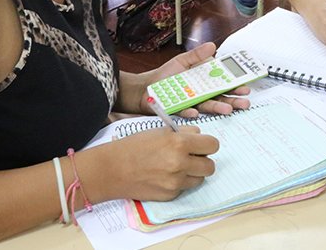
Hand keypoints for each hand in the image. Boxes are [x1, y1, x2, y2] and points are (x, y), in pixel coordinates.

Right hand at [102, 126, 218, 200]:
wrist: (112, 169)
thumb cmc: (133, 146)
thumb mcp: (159, 131)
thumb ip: (183, 133)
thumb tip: (199, 136)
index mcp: (179, 143)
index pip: (212, 145)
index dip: (207, 144)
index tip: (201, 145)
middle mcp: (181, 164)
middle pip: (210, 166)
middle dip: (202, 160)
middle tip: (191, 157)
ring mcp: (176, 182)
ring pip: (200, 179)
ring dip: (193, 173)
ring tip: (176, 166)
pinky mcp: (170, 195)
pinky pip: (185, 188)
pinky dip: (179, 183)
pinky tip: (164, 176)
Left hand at [145, 42, 250, 117]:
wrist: (145, 87)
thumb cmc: (164, 76)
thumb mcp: (182, 61)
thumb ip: (197, 55)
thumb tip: (212, 45)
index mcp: (203, 82)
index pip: (222, 85)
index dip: (234, 86)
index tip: (245, 87)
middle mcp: (200, 94)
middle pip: (219, 98)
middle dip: (233, 100)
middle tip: (244, 102)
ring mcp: (190, 103)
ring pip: (207, 106)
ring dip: (217, 107)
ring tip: (228, 108)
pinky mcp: (178, 110)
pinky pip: (184, 111)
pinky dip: (189, 112)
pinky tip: (195, 112)